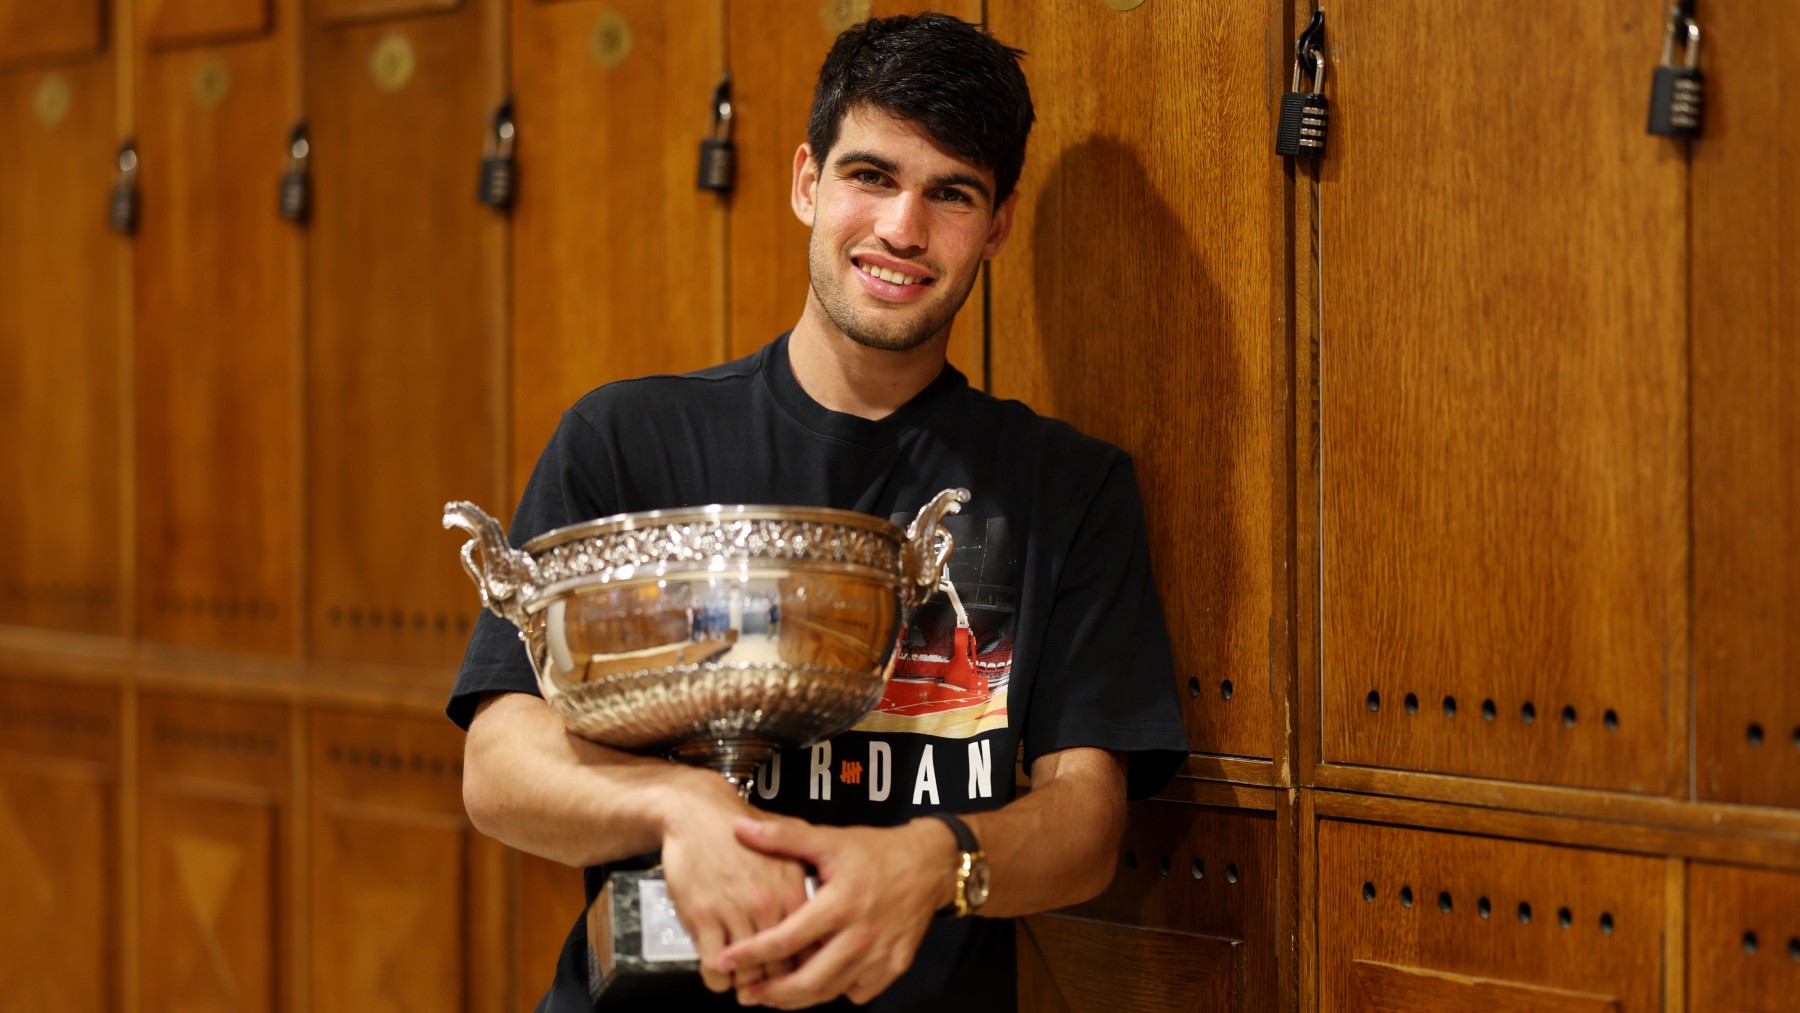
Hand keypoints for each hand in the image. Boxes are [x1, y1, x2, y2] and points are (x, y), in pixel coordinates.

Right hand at [655, 774, 810, 992]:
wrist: (695, 812)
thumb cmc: (738, 830)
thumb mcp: (785, 847)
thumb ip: (803, 880)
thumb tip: (826, 910)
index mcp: (791, 888)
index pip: (811, 946)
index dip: (807, 967)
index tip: (799, 973)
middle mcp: (767, 903)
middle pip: (782, 967)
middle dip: (777, 984)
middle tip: (770, 985)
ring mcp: (735, 912)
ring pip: (749, 974)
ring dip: (747, 985)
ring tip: (745, 979)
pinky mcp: (703, 917)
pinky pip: (716, 969)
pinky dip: (718, 979)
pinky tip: (720, 971)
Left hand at [720, 816, 955, 1007]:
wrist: (930, 864)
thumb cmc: (877, 852)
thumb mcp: (829, 839)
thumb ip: (783, 837)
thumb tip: (741, 829)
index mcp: (841, 902)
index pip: (787, 938)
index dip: (752, 953)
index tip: (727, 960)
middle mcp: (861, 934)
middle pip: (808, 980)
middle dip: (771, 992)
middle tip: (747, 991)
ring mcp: (880, 955)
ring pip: (830, 992)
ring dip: (797, 999)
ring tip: (771, 995)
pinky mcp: (894, 967)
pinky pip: (856, 993)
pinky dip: (834, 992)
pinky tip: (818, 982)